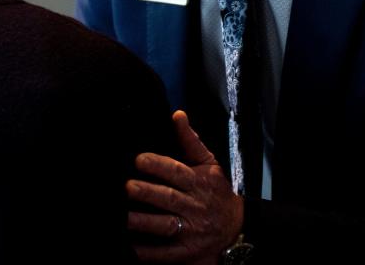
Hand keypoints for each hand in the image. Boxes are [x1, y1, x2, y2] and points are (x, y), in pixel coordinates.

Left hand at [128, 110, 242, 263]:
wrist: (237, 227)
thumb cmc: (218, 192)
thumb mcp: (209, 164)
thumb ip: (190, 140)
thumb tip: (177, 115)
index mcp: (197, 182)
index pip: (177, 171)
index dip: (158, 165)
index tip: (140, 159)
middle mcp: (194, 206)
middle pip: (169, 198)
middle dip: (148, 193)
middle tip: (128, 187)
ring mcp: (191, 230)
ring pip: (166, 225)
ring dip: (145, 221)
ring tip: (126, 217)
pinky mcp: (187, 251)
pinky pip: (167, 252)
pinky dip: (150, 251)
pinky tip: (134, 247)